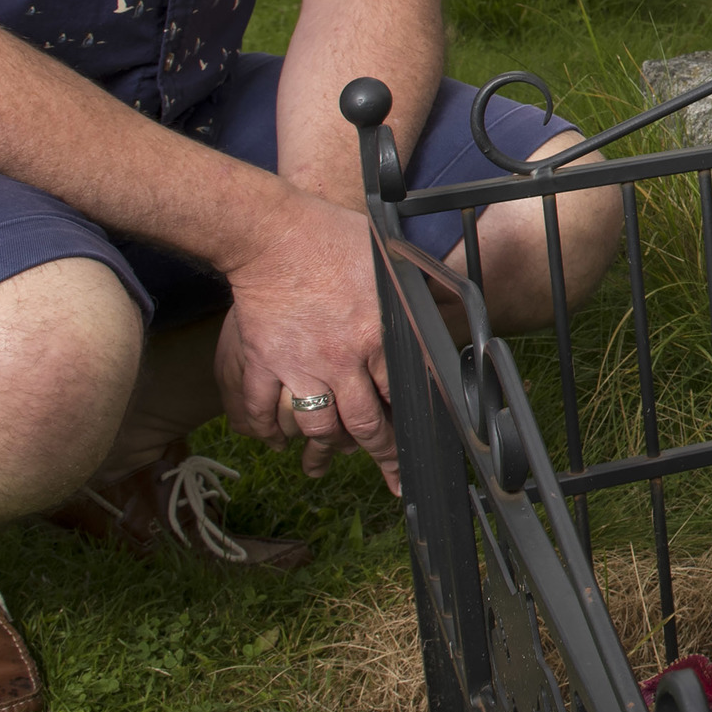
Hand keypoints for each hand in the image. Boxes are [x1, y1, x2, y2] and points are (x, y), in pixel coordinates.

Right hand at [216, 187, 398, 491]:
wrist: (273, 232)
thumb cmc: (334, 237)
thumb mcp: (389, 258)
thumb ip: (419, 284)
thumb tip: (450, 292)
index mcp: (378, 337)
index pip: (403, 394)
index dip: (412, 424)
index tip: (420, 445)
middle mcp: (342, 360)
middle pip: (365, 423)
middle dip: (382, 457)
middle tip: (392, 479)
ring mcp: (299, 365)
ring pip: (317, 427)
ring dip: (323, 453)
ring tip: (321, 468)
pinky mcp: (262, 361)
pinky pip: (260, 409)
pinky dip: (264, 431)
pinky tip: (272, 442)